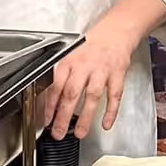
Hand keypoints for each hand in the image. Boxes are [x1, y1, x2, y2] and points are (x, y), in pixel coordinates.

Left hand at [43, 18, 136, 141]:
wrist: (115, 32)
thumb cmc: (91, 47)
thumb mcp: (72, 57)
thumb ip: (63, 78)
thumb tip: (53, 104)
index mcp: (70, 61)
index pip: (57, 86)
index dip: (51, 105)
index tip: (48, 121)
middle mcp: (84, 65)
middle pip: (72, 93)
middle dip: (64, 116)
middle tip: (59, 133)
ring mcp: (102, 70)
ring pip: (92, 96)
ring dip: (86, 117)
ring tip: (80, 133)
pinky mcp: (118, 74)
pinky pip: (114, 95)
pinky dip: (111, 111)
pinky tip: (106, 124)